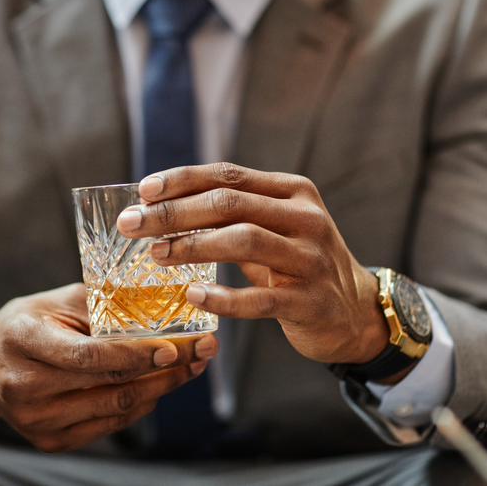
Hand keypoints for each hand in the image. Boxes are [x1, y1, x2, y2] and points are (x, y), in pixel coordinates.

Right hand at [0, 283, 217, 452]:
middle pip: (109, 385)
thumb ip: (100, 301)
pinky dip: (139, 405)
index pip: (89, 355)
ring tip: (188, 367)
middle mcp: (25, 386)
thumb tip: (157, 298)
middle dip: (165, 370)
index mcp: (23, 340)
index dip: (137, 355)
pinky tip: (157, 385)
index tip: (176, 346)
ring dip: (160, 389)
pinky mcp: (49, 440)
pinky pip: (108, 425)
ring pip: (115, 409)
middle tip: (201, 352)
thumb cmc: (24, 326)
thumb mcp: (53, 301)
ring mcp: (36, 420)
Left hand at [116, 163, 388, 366]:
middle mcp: (306, 218)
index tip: (142, 190)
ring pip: (244, 240)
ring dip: (192, 246)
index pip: (228, 174)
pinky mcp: (311, 301)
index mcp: (293, 192)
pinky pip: (260, 298)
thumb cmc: (297, 264)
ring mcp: (311, 259)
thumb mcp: (272, 228)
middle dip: (173, 212)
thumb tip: (159, 204)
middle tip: (132, 224)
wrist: (355, 312)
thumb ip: (230, 213)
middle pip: (229, 203)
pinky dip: (223, 297)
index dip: (182, 180)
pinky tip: (193, 295)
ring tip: (156, 255)